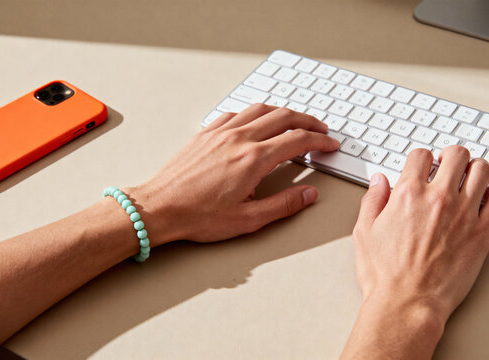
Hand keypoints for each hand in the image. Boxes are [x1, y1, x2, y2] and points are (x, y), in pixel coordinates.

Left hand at [127, 104, 339, 245]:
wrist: (158, 207)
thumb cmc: (198, 216)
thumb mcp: (248, 220)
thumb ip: (283, 205)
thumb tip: (308, 194)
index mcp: (253, 159)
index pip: (297, 140)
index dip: (320, 140)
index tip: (330, 144)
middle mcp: (239, 138)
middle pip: (283, 117)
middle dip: (308, 121)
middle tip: (321, 130)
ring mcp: (220, 132)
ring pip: (260, 109)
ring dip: (283, 112)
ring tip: (294, 121)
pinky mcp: (205, 133)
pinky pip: (236, 113)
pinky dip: (254, 113)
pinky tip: (256, 122)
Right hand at [352, 145, 488, 329]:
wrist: (408, 303)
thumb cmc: (386, 274)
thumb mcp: (364, 232)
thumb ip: (373, 200)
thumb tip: (379, 181)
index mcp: (408, 194)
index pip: (421, 155)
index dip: (421, 158)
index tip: (422, 166)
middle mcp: (439, 198)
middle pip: (456, 155)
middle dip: (450, 156)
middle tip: (448, 165)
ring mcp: (464, 214)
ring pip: (482, 170)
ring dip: (474, 169)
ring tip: (468, 178)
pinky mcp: (482, 233)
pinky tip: (485, 200)